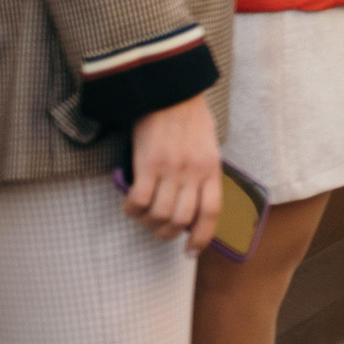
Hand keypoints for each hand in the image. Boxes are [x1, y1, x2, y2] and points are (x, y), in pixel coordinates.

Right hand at [125, 94, 221, 251]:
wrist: (170, 92)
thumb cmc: (189, 119)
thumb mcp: (208, 146)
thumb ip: (203, 173)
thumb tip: (193, 203)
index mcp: (212, 169)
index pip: (211, 212)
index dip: (201, 237)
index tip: (190, 252)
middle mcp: (193, 172)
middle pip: (181, 219)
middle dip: (167, 233)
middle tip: (158, 230)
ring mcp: (171, 169)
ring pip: (159, 214)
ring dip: (148, 223)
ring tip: (143, 217)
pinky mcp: (147, 164)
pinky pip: (138, 200)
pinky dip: (132, 210)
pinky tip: (131, 206)